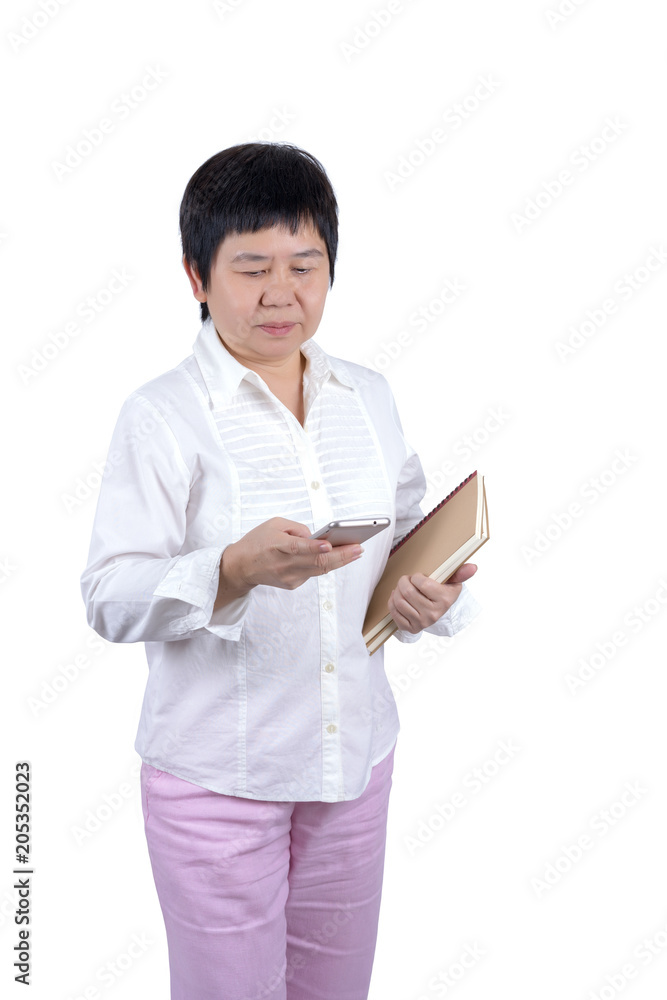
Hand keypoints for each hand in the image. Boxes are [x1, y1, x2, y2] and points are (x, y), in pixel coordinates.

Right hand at [218, 517, 362, 596]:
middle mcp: (283, 564)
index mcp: (276, 545)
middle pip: (315, 562)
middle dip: (340, 556)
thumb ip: (297, 528)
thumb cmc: (259, 541)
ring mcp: (289, 577)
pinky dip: (327, 564)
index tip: (329, 544)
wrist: (241, 567)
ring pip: (320, 570)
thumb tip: (319, 537)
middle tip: (358, 548)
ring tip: (357, 551)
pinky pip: (313, 572)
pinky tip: (340, 557)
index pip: (296, 548)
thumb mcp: (274, 524)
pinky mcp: (293, 584)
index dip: (313, 547)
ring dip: (341, 561)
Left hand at [387, 563, 476, 633]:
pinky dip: (392, 602)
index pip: (422, 584)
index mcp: (444, 601)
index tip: (419, 577)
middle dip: (404, 581)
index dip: (416, 577)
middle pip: (408, 592)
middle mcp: (433, 614)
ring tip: (403, 587)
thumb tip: (473, 567)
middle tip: (407, 580)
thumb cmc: (444, 593)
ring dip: (397, 590)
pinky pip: (394, 613)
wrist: (440, 612)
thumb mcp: (453, 582)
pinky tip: (398, 597)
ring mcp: (422, 623)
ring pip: (399, 602)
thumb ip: (461, 572)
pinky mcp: (411, 628)